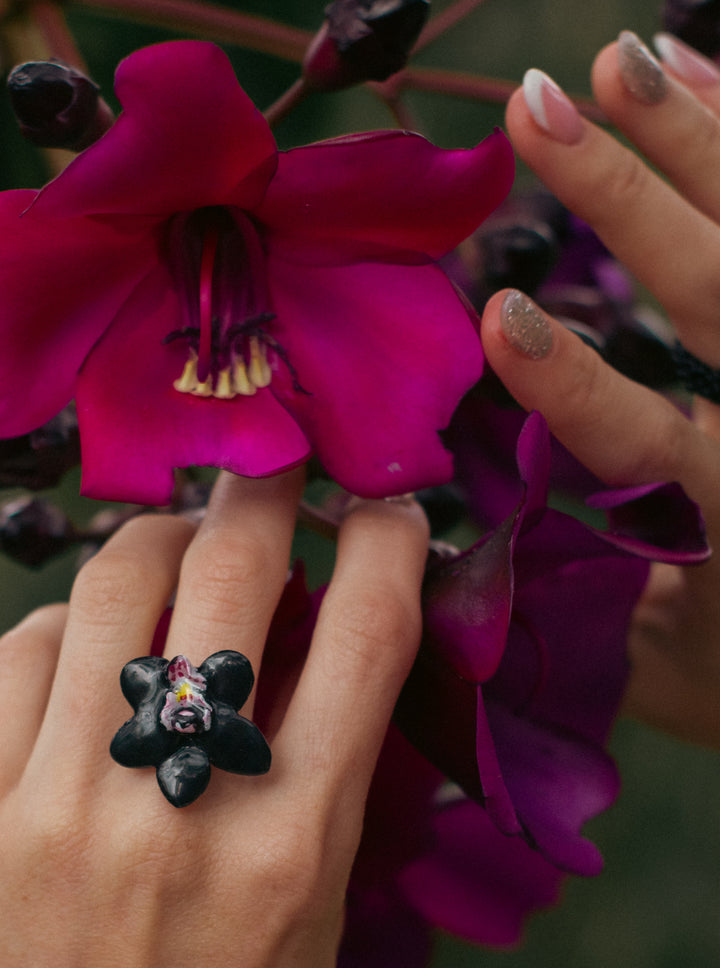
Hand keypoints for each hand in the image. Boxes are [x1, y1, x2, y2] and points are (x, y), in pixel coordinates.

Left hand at [0, 467, 427, 967]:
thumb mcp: (313, 938)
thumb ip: (324, 786)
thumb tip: (316, 635)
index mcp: (290, 851)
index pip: (362, 633)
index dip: (385, 539)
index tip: (385, 505)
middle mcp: (173, 813)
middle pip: (225, 572)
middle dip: (263, 498)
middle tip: (272, 481)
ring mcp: (52, 809)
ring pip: (104, 590)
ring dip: (154, 547)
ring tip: (172, 553)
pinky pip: (17, 662)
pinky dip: (61, 633)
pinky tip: (81, 649)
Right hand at [480, 32, 719, 747]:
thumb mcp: (677, 676)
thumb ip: (602, 613)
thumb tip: (498, 561)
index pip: (648, 437)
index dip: (574, 379)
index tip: (497, 316)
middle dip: (626, 192)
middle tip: (536, 104)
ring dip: (698, 137)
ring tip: (621, 55)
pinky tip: (703, 76)